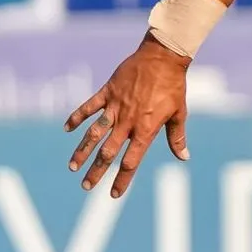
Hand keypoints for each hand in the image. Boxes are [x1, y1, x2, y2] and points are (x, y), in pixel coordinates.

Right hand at [65, 37, 190, 197]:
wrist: (162, 57)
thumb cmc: (173, 86)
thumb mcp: (178, 113)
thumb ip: (176, 137)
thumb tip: (183, 158)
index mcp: (145, 130)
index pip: (131, 161)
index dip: (122, 179)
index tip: (113, 194)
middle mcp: (127, 121)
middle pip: (108, 152)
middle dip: (96, 171)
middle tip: (86, 186)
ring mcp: (115, 107)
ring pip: (94, 133)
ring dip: (82, 150)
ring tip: (72, 166)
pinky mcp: (107, 92)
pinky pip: (89, 107)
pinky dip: (77, 117)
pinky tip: (67, 129)